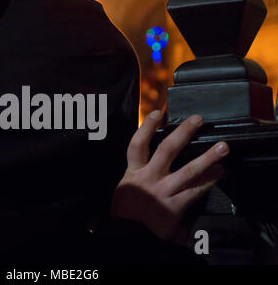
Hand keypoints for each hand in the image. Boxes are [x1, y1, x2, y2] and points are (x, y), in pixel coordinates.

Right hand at [111, 111, 228, 240]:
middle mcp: (148, 178)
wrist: (126, 234)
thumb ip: (137, 171)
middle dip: (183, 133)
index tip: (158, 113)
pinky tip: (220, 173)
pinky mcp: (174, 207)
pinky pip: (195, 192)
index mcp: (133, 172)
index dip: (147, 127)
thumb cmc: (125, 210)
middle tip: (197, 120)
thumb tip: (148, 152)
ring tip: (222, 147)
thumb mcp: (125, 188)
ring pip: (187, 171)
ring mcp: (163, 192)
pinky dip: (208, 182)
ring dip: (207, 158)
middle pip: (166, 150)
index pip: (137, 145)